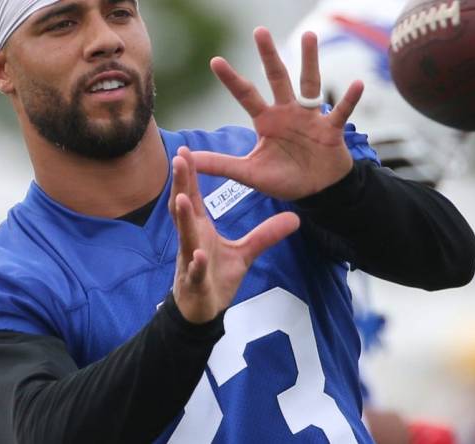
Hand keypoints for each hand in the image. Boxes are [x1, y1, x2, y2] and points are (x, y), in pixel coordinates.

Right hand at [169, 147, 299, 322]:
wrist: (203, 310)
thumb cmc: (216, 276)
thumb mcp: (245, 253)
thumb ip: (265, 234)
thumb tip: (294, 219)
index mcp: (199, 229)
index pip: (193, 197)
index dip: (190, 175)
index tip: (186, 151)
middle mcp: (192, 240)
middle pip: (183, 208)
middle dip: (181, 185)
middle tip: (179, 159)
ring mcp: (190, 261)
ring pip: (185, 237)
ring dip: (183, 219)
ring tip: (181, 199)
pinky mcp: (196, 282)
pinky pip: (196, 271)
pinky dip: (196, 263)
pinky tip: (199, 254)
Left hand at [191, 27, 364, 200]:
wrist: (317, 191)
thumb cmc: (285, 179)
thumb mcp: (250, 174)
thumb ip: (222, 165)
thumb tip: (189, 159)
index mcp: (266, 121)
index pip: (246, 95)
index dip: (231, 79)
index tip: (215, 61)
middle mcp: (287, 112)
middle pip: (277, 78)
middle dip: (269, 55)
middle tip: (260, 31)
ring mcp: (310, 117)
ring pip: (310, 84)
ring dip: (310, 62)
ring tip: (309, 37)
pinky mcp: (331, 129)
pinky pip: (341, 111)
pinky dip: (349, 99)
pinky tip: (357, 84)